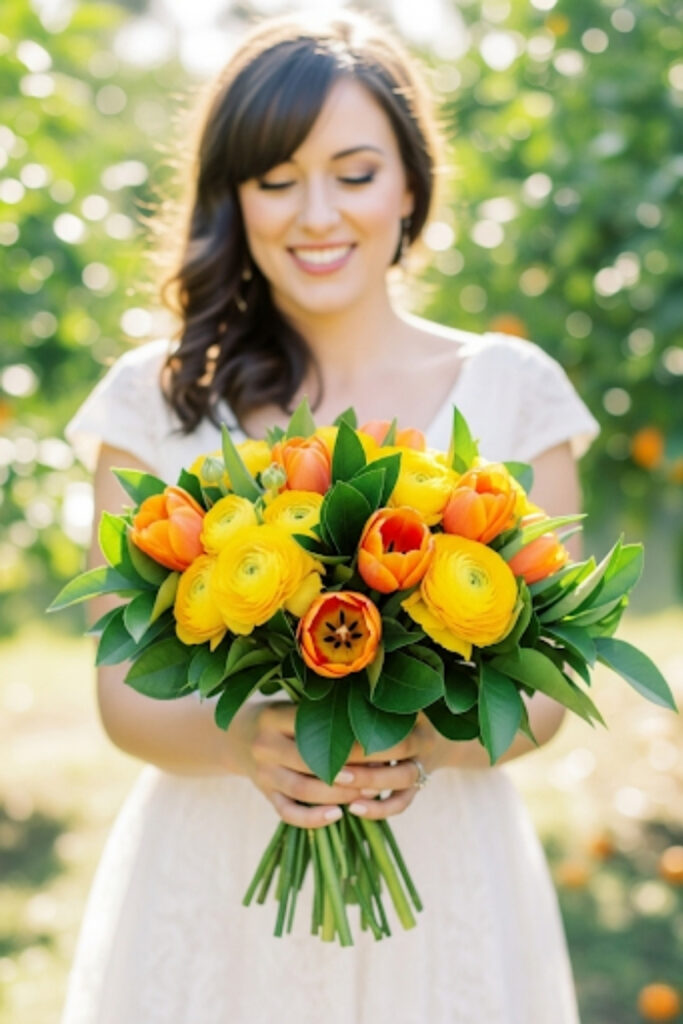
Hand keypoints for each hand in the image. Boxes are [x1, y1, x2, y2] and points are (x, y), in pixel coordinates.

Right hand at [233, 703, 451, 827]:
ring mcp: (263, 773)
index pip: (315, 728)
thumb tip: (370, 724)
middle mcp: (265, 745)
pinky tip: (337, 815)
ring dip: (338, 794)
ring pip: (304, 790)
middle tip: (380, 773)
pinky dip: (313, 818)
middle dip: (349, 770)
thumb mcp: (289, 704)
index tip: (377, 742)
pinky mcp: (264, 794)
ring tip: (366, 793)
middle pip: (311, 762)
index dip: (348, 738)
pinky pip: (288, 813)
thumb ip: (319, 712)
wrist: (232, 736)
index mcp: (274, 717)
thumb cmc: (276, 717)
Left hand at [338, 712, 449, 820]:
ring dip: (370, 781)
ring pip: (402, 779)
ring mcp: (422, 766)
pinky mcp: (417, 788)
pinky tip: (353, 808)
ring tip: (338, 782)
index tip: (334, 733)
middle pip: (400, 749)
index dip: (367, 729)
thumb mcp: (396, 705)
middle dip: (366, 754)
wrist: (441, 740)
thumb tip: (338, 698)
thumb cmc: (403, 716)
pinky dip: (379, 809)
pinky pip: (402, 803)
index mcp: (417, 715)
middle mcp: (424, 741)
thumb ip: (373, 701)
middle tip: (334, 762)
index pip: (393, 717)